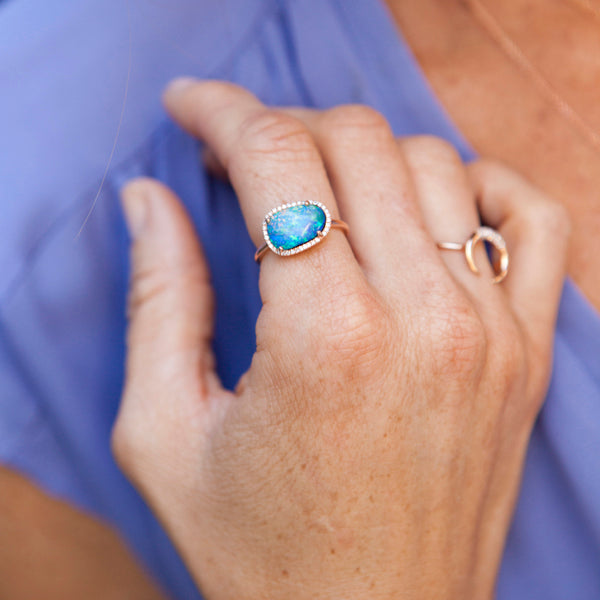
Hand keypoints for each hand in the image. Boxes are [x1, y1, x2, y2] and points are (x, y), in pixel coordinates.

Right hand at [112, 80, 568, 598]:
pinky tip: (427, 206)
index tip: (192, 105)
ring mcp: (491, 332)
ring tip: (317, 188)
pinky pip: (530, 216)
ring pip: (433, 162)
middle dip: (282, 126)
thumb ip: (158, 299)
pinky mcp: (527, 353)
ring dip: (361, 153)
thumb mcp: (166, 432)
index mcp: (323, 336)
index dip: (223, 111)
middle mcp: (422, 318)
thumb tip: (151, 200)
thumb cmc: (261, 553)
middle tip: (241, 156)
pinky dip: (479, 182)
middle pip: (354, 142)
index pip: (277, 158)